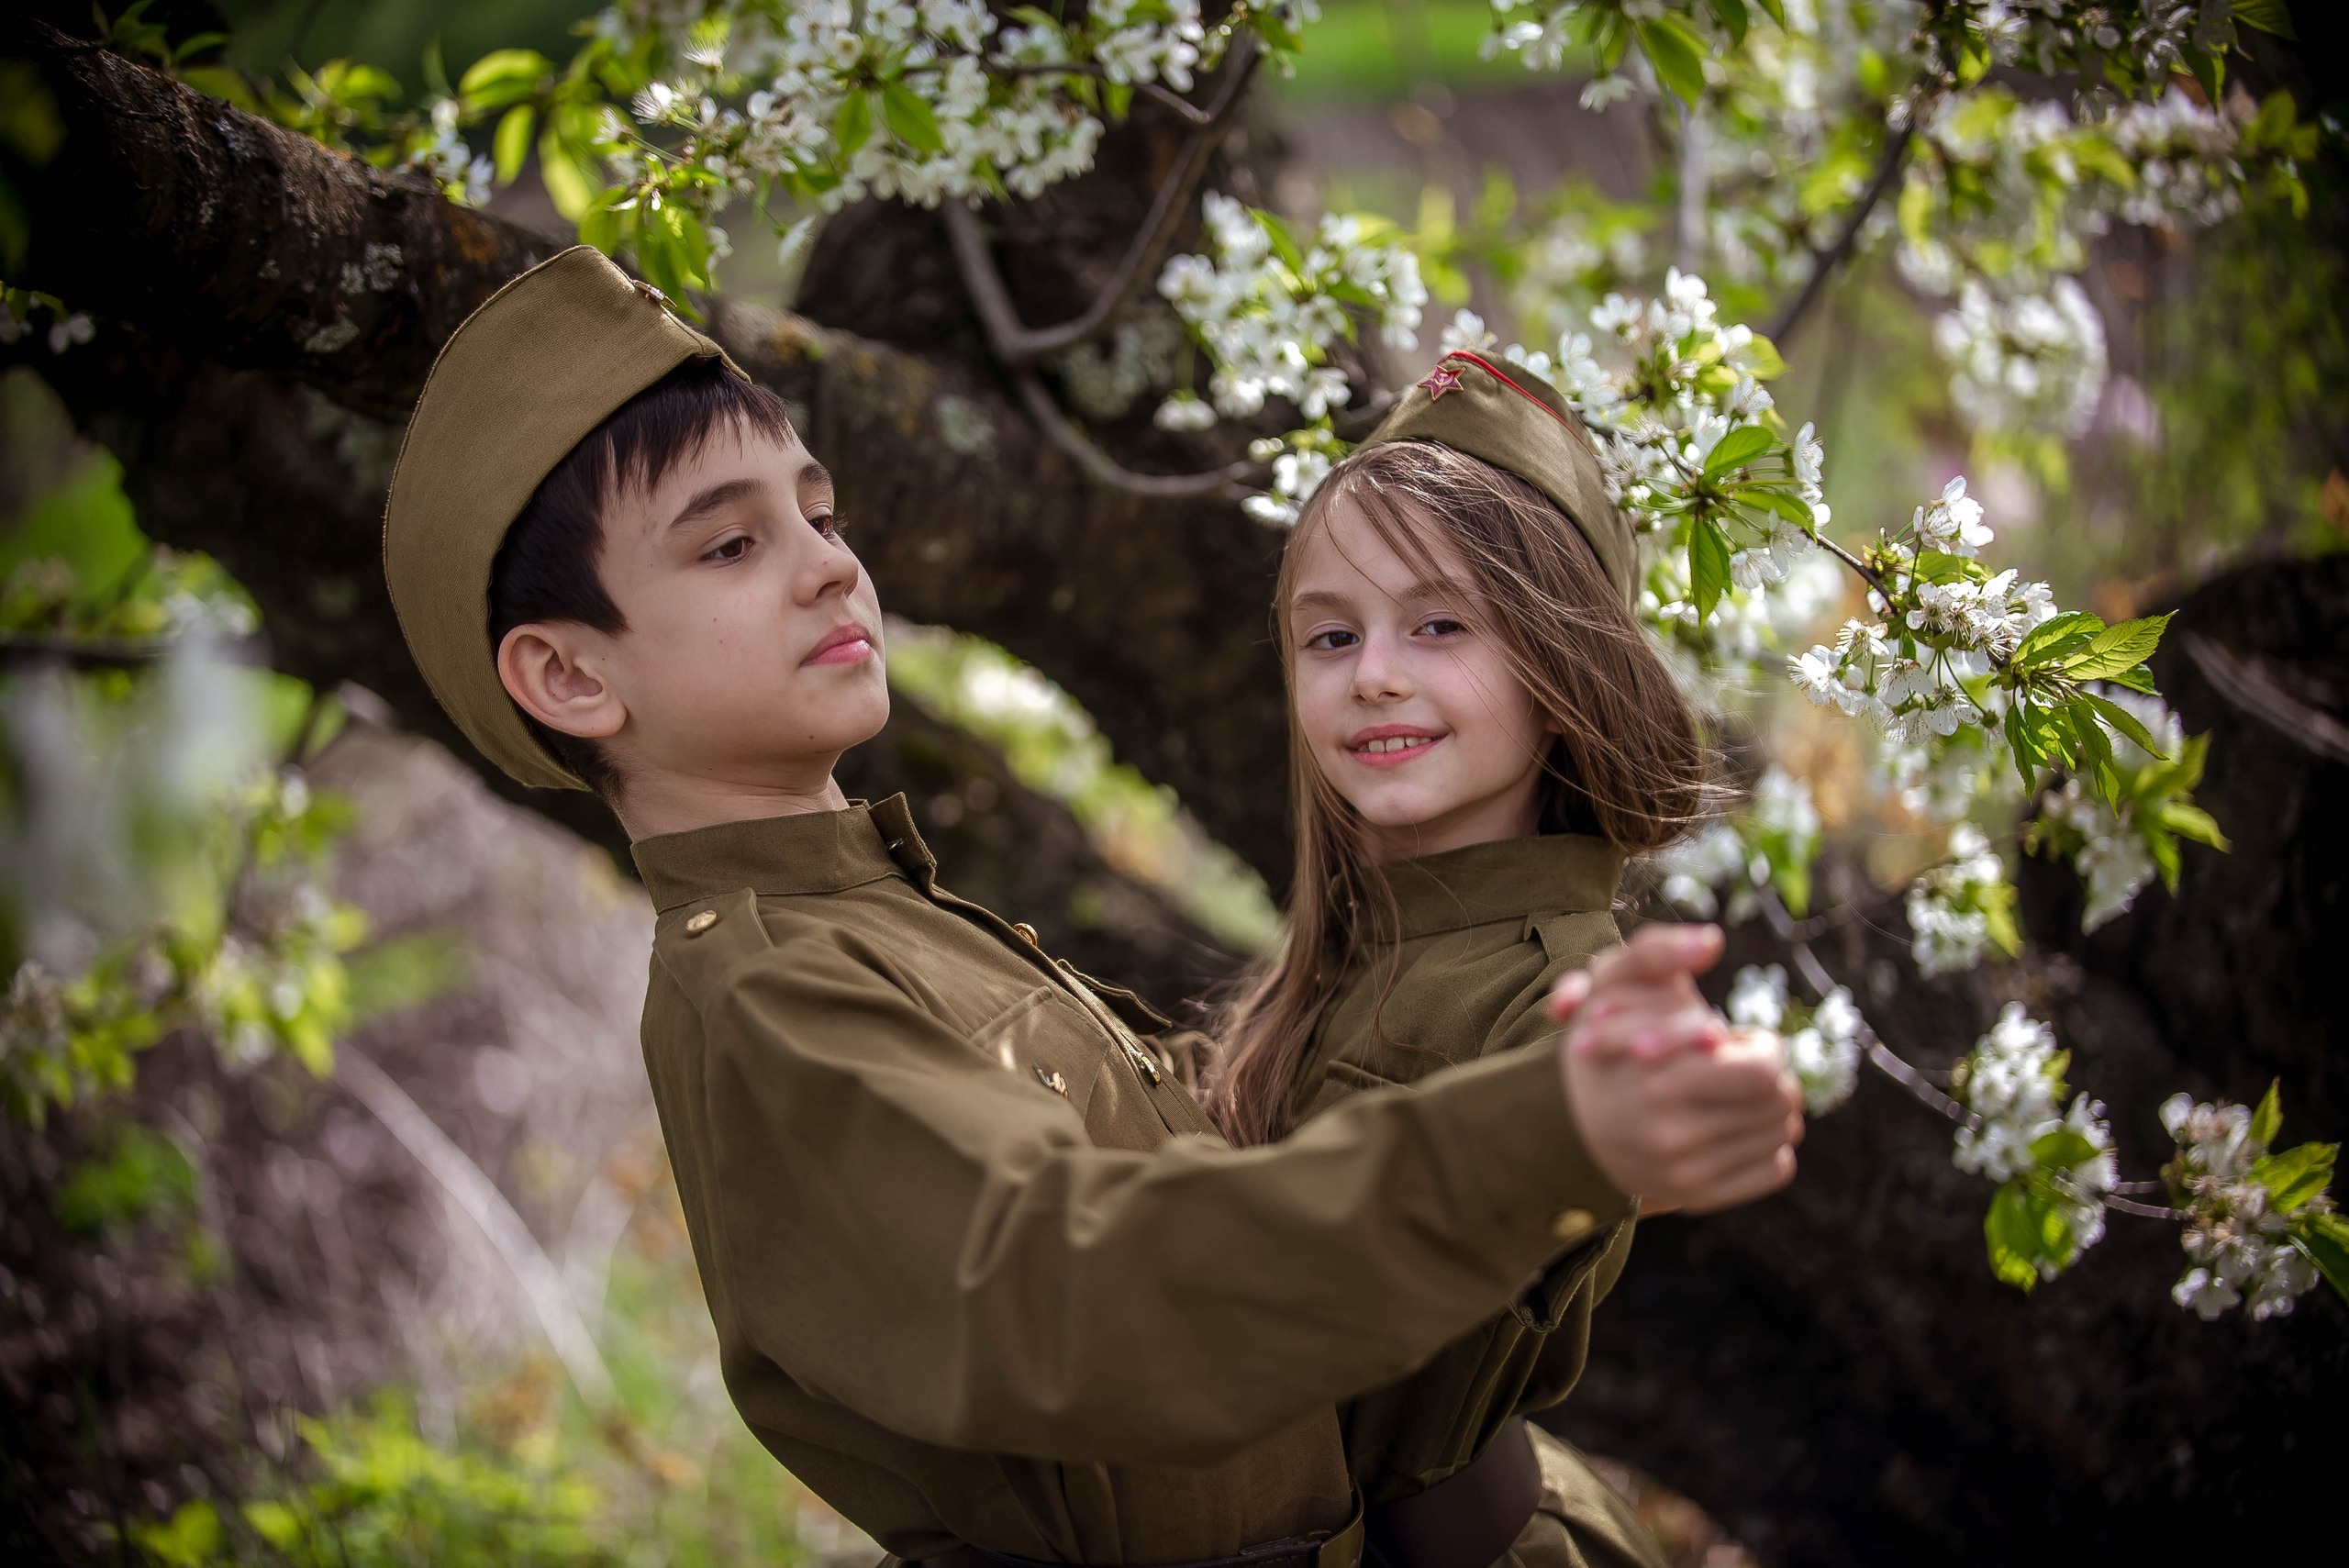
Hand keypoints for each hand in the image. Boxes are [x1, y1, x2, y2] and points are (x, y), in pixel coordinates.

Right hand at [1546, 924, 1803, 1211]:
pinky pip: (1775, 1167)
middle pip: (1782, 1102)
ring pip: (1783, 1133)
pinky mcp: (1698, 1198)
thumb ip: (1657, 951)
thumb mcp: (1611, 985)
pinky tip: (1735, 1127)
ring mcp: (1685, 1173)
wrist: (1562, 1124)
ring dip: (1768, 1107)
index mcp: (1655, 1080)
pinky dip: (1768, 1145)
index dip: (1761, 1046)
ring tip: (1729, 1093)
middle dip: (1769, 1074)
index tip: (1732, 1040)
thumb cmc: (1601, 1043)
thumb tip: (1712, 939)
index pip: (1764, 1071)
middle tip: (1736, 1063)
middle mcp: (1670, 1135)